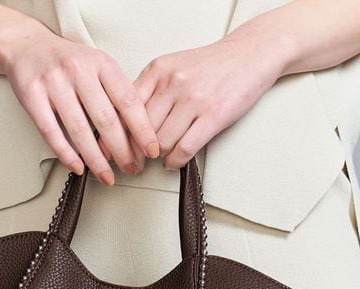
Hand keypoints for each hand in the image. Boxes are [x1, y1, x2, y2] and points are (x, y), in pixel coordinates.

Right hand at [0, 22, 159, 184]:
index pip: (128, 101)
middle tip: (131, 169)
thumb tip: (138, 132)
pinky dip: (66, 154)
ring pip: (79, 130)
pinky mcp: (32, 96)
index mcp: (101, 63)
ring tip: (107, 176)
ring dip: (96, 159)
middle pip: (106, 119)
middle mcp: (79, 70)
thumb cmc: (68, 62)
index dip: (142, 129)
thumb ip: (116, 93)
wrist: (27, 45)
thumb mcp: (98, 67)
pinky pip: (51, 132)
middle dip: (122, 151)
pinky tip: (78, 167)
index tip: (151, 150)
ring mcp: (54, 83)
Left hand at [100, 30, 287, 169]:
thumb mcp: (172, 68)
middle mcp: (172, 83)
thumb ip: (149, 91)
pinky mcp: (213, 116)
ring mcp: (193, 100)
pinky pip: (184, 149)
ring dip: (158, 156)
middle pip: (142, 129)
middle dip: (136, 150)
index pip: (125, 108)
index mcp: (157, 70)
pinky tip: (173, 162)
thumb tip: (124, 123)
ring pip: (162, 142)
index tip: (110, 150)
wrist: (249, 55)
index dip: (116, 134)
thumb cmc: (209, 66)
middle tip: (133, 162)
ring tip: (158, 158)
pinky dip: (175, 161)